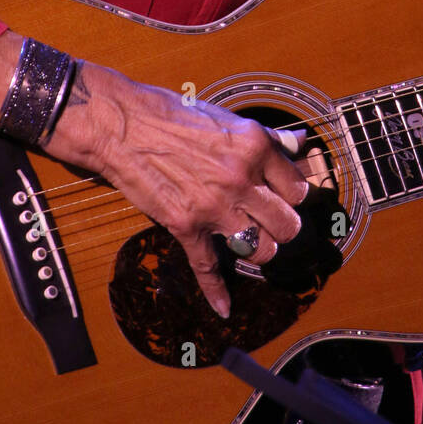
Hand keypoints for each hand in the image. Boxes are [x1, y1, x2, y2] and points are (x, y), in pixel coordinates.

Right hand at [42, 59, 307, 317]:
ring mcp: (213, 207)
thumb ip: (267, 137)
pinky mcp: (186, 227)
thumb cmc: (171, 115)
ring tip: (252, 242)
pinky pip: (208, 268)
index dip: (294, 195)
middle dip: (284, 227)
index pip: (297, 188)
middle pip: (286, 224)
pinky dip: (216, 292)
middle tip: (274, 223)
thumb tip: (300, 144)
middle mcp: (240, 179)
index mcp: (254, 147)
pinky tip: (224, 308)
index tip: (287, 197)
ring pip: (259, 250)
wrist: (122, 126)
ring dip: (258, 250)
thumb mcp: (226, 118)